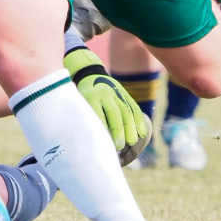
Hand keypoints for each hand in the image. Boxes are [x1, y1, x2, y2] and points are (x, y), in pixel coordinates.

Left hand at [63, 46, 150, 161]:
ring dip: (131, 128)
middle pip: (115, 112)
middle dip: (118, 130)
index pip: (98, 113)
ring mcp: (117, 93)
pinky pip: (135, 108)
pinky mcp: (126, 95)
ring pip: (127, 111)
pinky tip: (142, 134)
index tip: (105, 144)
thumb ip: (85, 118)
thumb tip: (90, 141)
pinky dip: (139, 121)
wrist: (91, 75)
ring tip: (131, 143)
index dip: (103, 128)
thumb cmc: (82, 97)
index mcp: (91, 96)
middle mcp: (105, 93)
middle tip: (119, 146)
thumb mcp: (79, 103)